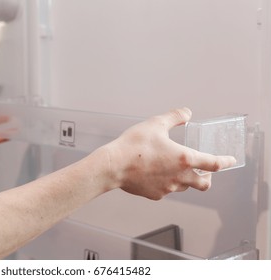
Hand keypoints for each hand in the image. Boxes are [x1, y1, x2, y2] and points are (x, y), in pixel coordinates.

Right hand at [104, 107, 235, 199]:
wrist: (114, 166)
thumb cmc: (134, 145)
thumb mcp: (156, 124)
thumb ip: (175, 117)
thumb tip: (187, 113)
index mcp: (184, 158)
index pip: (214, 163)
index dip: (225, 161)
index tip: (230, 161)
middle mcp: (180, 177)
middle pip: (204, 184)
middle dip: (207, 177)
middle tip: (204, 171)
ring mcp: (168, 188)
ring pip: (184, 187)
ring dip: (186, 179)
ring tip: (176, 169)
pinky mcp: (156, 194)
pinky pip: (167, 190)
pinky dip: (167, 183)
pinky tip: (157, 175)